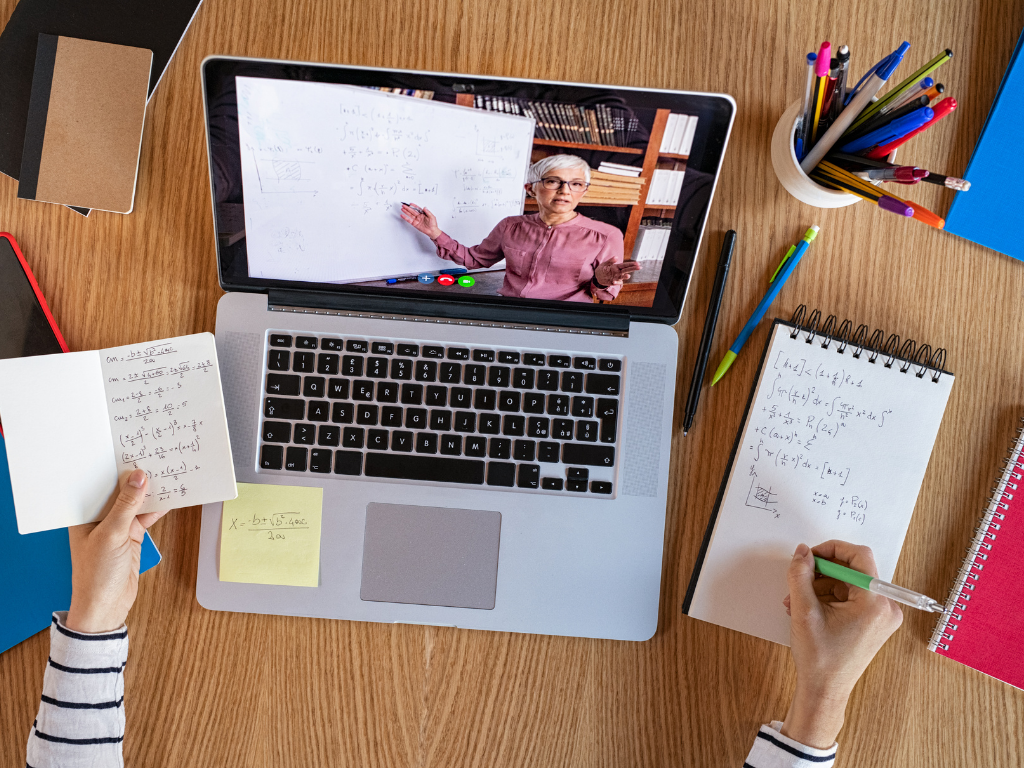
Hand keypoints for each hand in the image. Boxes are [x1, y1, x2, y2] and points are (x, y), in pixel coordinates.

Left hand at [65, 470, 166, 633]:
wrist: (105, 607)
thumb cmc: (96, 574)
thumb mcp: (111, 535)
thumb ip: (126, 505)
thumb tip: (138, 478)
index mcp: (84, 515)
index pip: (100, 485)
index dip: (115, 468)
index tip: (132, 451)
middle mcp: (99, 518)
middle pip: (121, 492)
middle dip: (136, 477)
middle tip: (154, 457)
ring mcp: (117, 527)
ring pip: (136, 503)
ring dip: (150, 492)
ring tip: (167, 472)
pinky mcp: (132, 536)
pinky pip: (146, 517)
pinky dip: (158, 508)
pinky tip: (171, 496)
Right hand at [400, 204, 441, 239]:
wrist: (432, 231)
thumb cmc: (433, 224)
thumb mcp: (432, 217)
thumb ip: (428, 212)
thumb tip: (425, 208)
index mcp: (423, 214)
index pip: (417, 208)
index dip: (414, 206)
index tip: (410, 204)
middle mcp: (419, 216)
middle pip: (412, 211)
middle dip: (408, 208)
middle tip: (404, 205)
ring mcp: (416, 220)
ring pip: (410, 214)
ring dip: (406, 211)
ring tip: (402, 208)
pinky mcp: (414, 224)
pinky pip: (409, 220)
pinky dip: (405, 218)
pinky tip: (402, 215)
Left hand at [594, 260, 640, 286]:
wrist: (597, 276)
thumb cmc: (602, 268)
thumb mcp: (605, 263)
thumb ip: (611, 261)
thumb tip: (616, 257)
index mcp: (617, 266)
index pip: (625, 265)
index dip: (632, 264)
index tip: (638, 263)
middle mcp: (618, 272)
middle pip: (627, 270)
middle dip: (633, 268)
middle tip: (639, 267)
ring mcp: (616, 277)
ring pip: (622, 277)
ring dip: (625, 276)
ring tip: (628, 275)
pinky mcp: (613, 282)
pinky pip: (615, 282)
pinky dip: (615, 282)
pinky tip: (614, 282)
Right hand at [781, 541, 902, 747]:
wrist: (825, 691)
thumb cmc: (819, 658)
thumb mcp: (804, 611)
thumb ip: (800, 575)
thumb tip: (801, 552)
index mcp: (875, 603)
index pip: (859, 556)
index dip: (832, 549)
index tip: (811, 556)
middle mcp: (886, 607)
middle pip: (854, 570)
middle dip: (822, 571)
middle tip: (799, 580)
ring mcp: (882, 616)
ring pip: (850, 583)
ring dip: (822, 585)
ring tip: (797, 600)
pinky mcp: (874, 623)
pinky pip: (852, 596)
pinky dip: (830, 597)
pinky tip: (809, 608)